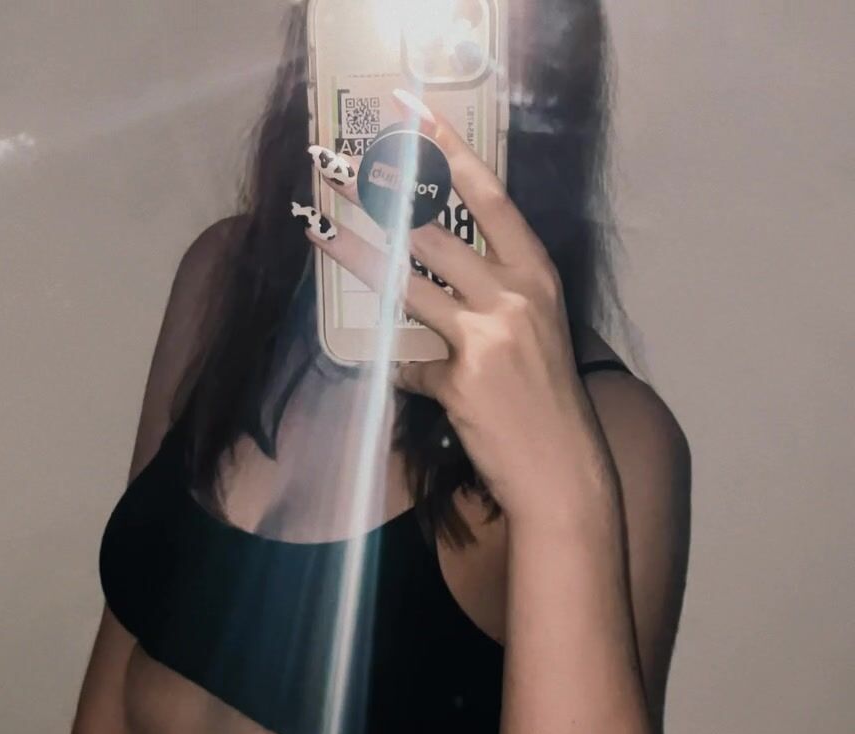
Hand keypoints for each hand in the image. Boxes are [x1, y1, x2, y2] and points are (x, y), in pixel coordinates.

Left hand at [300, 96, 615, 525]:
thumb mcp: (538, 330)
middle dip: (380, 192)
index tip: (411, 114)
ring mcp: (486, 337)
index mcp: (537, 274)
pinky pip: (409, 365)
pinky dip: (399, 371)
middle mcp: (514, 295)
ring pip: (405, 282)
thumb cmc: (548, 402)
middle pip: (434, 229)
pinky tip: (397, 378)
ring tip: (317, 228)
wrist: (563, 472)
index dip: (447, 151)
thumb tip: (442, 267)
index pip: (488, 196)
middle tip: (336, 166)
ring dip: (355, 253)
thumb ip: (498, 292)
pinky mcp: (458, 381)